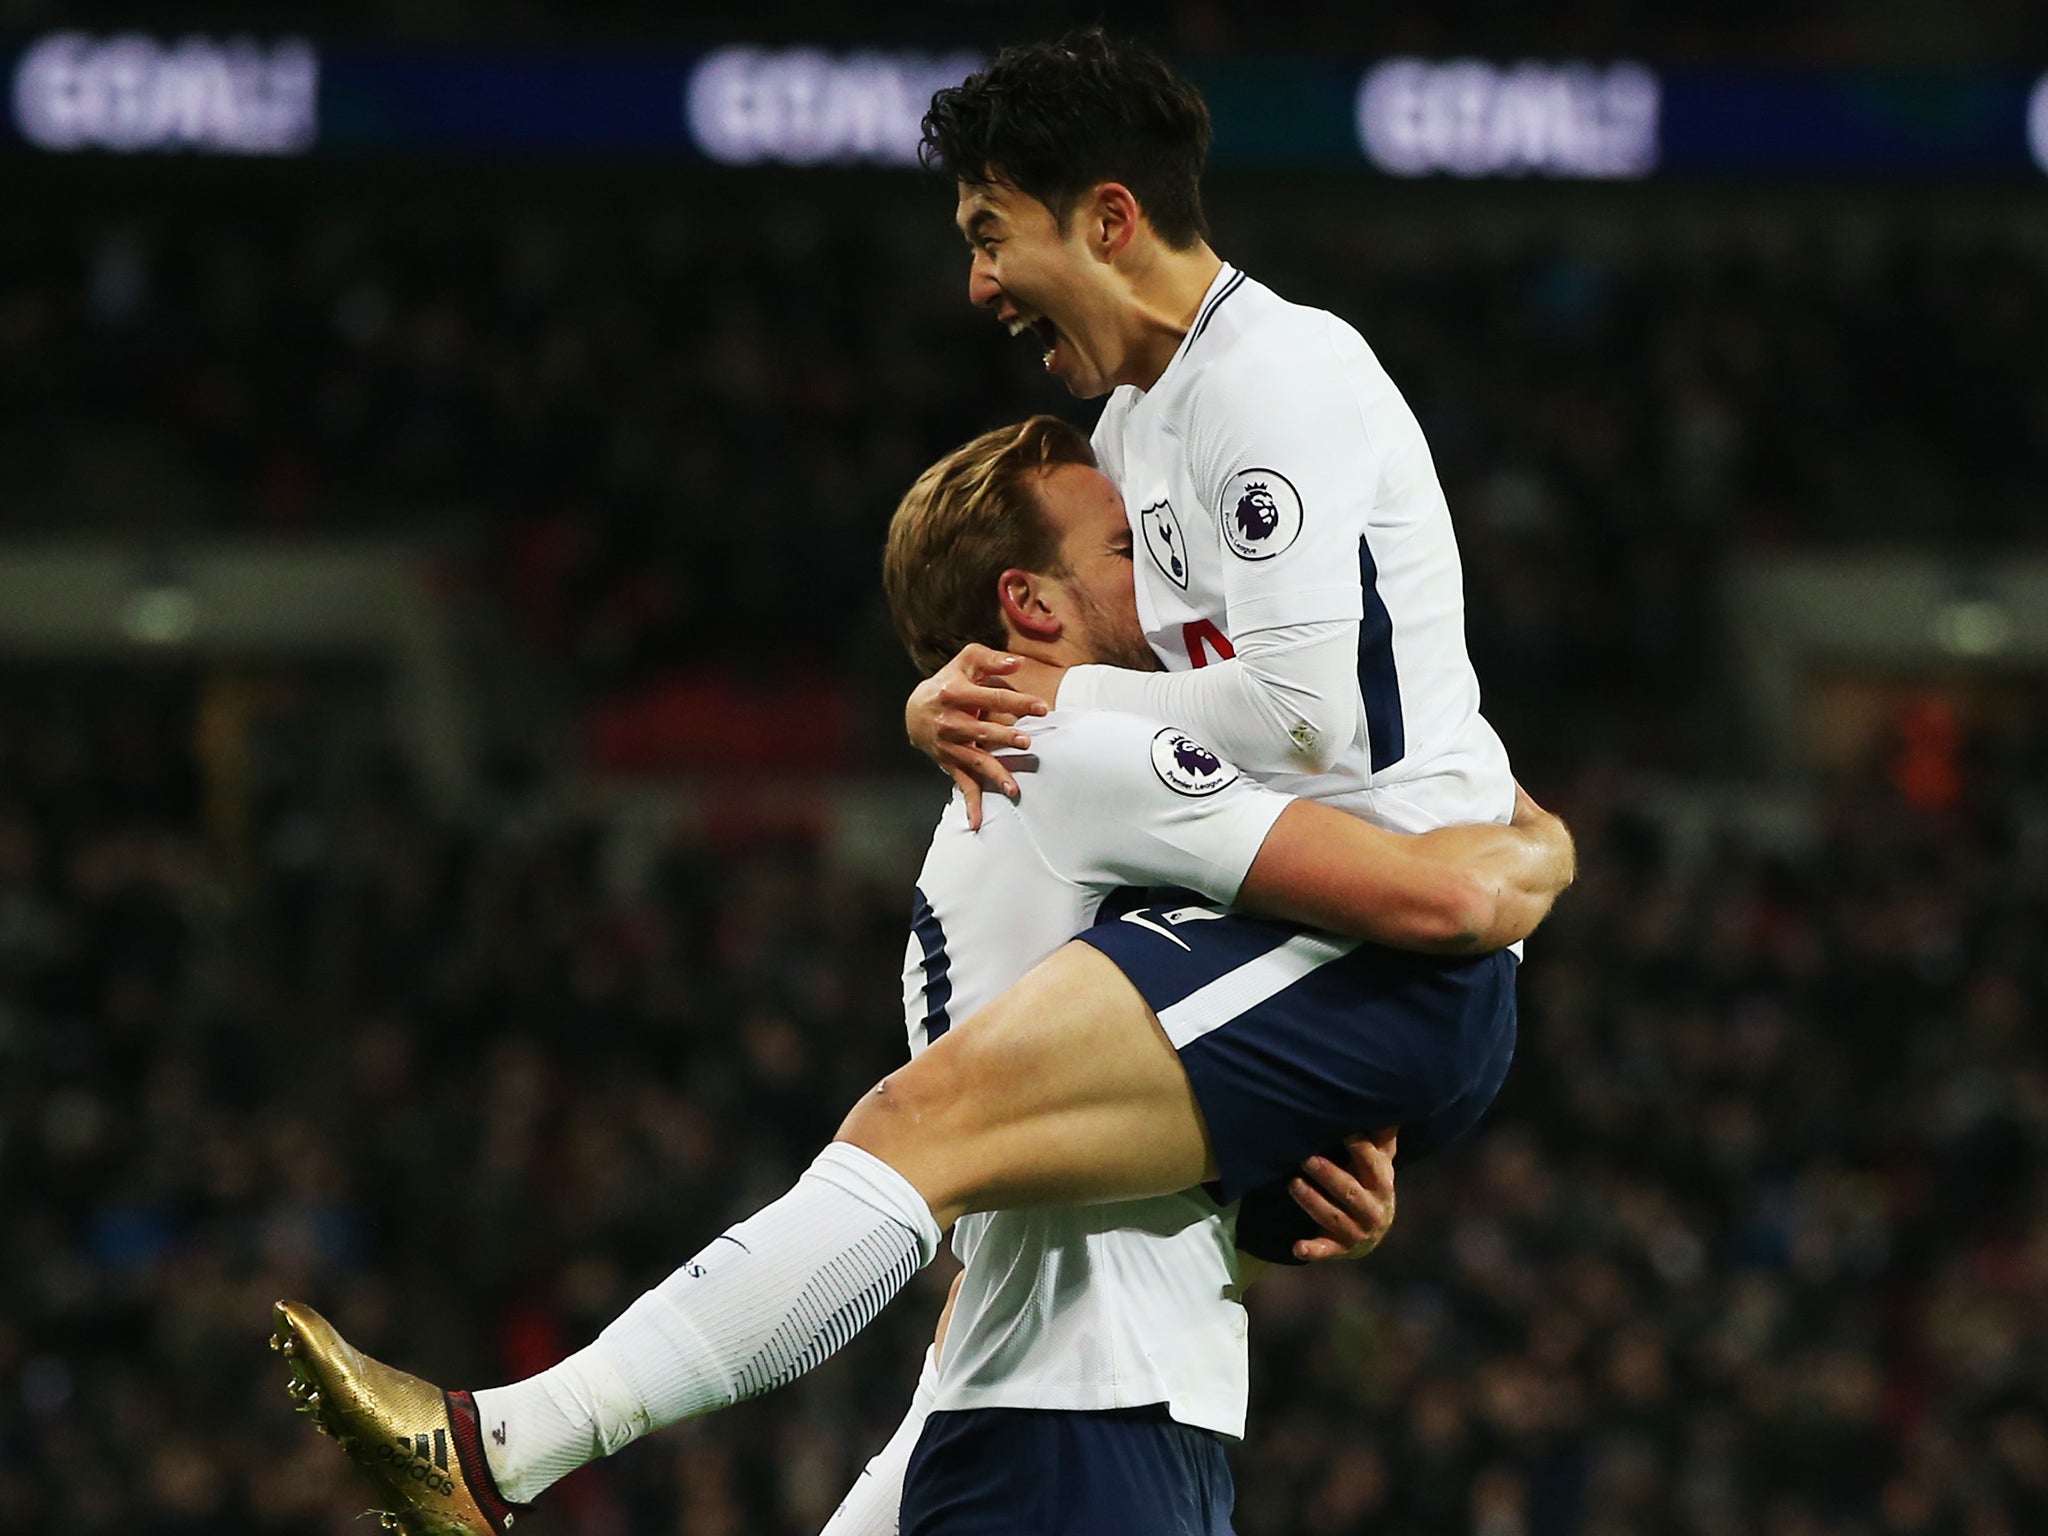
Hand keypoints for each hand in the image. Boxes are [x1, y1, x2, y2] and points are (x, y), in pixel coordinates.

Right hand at [905, 644, 1049, 829]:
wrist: (915, 710)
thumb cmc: (949, 682)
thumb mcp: (966, 662)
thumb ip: (992, 660)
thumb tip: (1018, 662)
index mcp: (954, 693)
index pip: (991, 697)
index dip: (1017, 702)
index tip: (1042, 708)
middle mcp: (949, 722)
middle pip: (981, 730)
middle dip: (1004, 737)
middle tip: (1026, 742)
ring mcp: (949, 746)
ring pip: (974, 761)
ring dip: (994, 773)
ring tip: (1013, 788)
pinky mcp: (950, 763)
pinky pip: (961, 785)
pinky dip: (969, 805)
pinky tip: (977, 823)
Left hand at [1287, 1130, 1396, 1261]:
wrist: (1371, 1230)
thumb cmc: (1369, 1184)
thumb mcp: (1378, 1163)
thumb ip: (1380, 1138)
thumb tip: (1390, 1108)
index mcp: (1382, 1186)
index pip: (1374, 1167)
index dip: (1362, 1151)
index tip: (1346, 1135)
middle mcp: (1372, 1211)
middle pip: (1350, 1193)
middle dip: (1329, 1176)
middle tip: (1306, 1159)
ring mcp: (1356, 1232)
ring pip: (1333, 1218)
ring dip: (1313, 1202)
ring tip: (1293, 1184)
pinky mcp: (1338, 1248)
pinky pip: (1325, 1250)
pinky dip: (1312, 1250)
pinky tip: (1297, 1247)